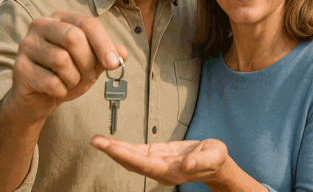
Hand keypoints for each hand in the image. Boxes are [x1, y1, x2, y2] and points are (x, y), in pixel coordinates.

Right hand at [9, 10, 127, 121]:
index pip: (88, 23)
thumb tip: (123, 54)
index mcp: (62, 18)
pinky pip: (50, 81)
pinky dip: (61, 90)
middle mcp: (41, 25)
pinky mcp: (19, 66)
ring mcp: (27, 44)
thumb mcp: (92, 62)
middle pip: (73, 37)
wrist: (39, 98)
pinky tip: (57, 90)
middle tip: (88, 76)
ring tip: (70, 82)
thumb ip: (108, 55)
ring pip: (61, 60)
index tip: (114, 64)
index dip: (104, 44)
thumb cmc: (68, 74)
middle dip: (87, 62)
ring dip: (74, 78)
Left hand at [91, 136, 228, 185]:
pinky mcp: (157, 157)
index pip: (144, 164)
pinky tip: (113, 144)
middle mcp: (160, 170)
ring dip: (114, 149)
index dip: (126, 155)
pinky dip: (124, 147)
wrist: (216, 164)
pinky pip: (137, 153)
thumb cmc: (215, 160)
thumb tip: (186, 163)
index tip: (111, 147)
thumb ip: (199, 161)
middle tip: (96, 141)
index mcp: (171, 172)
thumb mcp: (213, 157)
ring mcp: (157, 165)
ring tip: (98, 141)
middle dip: (113, 152)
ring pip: (131, 158)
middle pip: (132, 162)